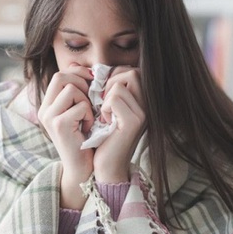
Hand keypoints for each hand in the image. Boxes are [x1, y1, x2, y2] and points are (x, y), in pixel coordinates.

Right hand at [38, 64, 93, 208]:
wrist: (82, 168)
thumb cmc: (85, 139)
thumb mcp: (79, 111)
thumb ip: (78, 92)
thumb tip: (85, 68)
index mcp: (48, 105)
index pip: (60, 74)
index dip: (78, 73)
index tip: (92, 82)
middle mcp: (44, 109)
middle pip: (62, 76)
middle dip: (82, 84)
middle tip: (91, 100)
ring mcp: (49, 117)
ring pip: (72, 89)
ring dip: (87, 101)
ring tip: (88, 117)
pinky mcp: (58, 125)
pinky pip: (80, 106)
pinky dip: (89, 115)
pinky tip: (88, 128)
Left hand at [93, 66, 145, 183]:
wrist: (105, 166)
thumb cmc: (101, 136)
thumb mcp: (104, 108)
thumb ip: (104, 88)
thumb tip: (85, 68)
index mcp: (142, 100)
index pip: (131, 70)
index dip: (113, 77)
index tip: (104, 96)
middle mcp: (147, 105)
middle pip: (130, 72)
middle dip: (110, 83)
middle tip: (103, 102)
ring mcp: (143, 113)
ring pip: (120, 84)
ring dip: (106, 98)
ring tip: (105, 115)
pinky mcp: (134, 122)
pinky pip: (114, 98)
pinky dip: (104, 108)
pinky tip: (106, 122)